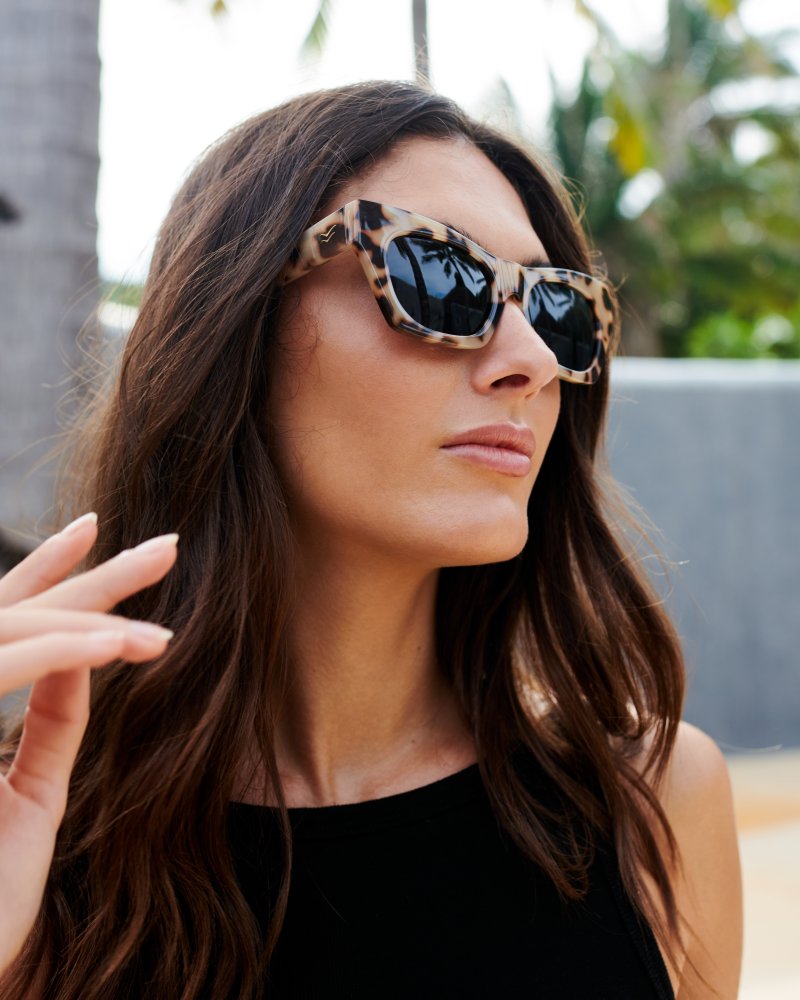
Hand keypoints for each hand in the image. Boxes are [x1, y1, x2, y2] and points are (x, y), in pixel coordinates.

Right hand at [0, 513, 177, 974]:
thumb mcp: (31, 789)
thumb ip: (50, 721)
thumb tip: (86, 659)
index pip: (4, 621)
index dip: (48, 572)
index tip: (94, 531)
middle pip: (18, 615)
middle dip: (94, 577)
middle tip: (167, 546)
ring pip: (16, 634)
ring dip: (98, 621)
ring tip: (166, 629)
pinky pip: (6, 672)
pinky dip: (65, 655)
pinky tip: (122, 646)